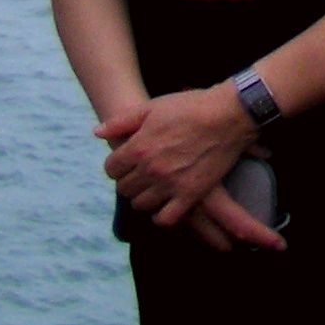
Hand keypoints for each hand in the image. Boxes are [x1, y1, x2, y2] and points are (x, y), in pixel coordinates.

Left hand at [98, 86, 278, 247]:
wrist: (227, 115)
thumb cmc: (190, 107)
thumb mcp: (152, 107)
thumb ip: (122, 121)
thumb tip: (96, 132)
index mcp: (139, 147)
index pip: (111, 170)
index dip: (117, 165)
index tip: (127, 162)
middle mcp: (151, 169)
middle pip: (124, 189)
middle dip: (129, 180)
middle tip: (141, 173)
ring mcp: (170, 184)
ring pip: (140, 204)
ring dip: (143, 196)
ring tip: (153, 186)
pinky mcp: (190, 195)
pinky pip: (165, 218)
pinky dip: (161, 215)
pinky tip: (165, 203)